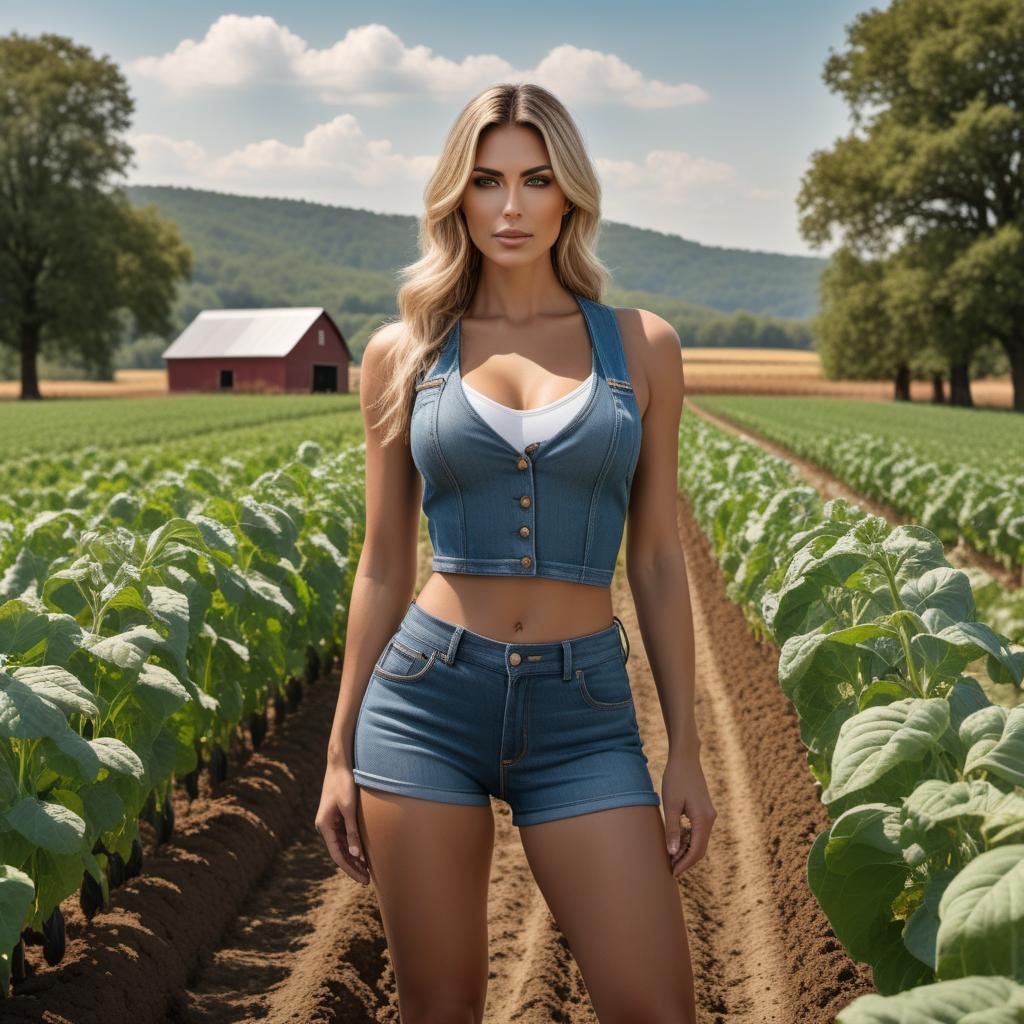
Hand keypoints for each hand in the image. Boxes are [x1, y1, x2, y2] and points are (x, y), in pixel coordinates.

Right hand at [314, 759, 369, 885]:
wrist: (339, 764)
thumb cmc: (344, 784)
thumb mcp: (349, 808)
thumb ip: (352, 831)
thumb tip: (355, 855)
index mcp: (325, 826)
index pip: (337, 855)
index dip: (350, 869)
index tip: (362, 879)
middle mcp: (325, 826)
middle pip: (339, 853)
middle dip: (352, 867)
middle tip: (366, 880)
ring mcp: (330, 822)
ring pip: (341, 846)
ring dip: (353, 858)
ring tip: (366, 871)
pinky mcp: (337, 817)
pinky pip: (344, 837)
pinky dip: (352, 846)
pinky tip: (362, 854)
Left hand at [661, 748, 714, 876]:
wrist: (685, 757)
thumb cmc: (675, 779)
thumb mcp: (670, 804)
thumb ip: (672, 829)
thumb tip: (673, 853)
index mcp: (703, 819)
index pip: (696, 851)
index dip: (685, 864)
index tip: (672, 873)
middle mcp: (710, 819)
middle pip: (700, 848)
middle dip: (686, 860)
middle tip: (670, 869)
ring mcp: (708, 814)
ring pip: (699, 840)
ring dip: (686, 850)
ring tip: (670, 858)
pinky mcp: (703, 809)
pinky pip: (698, 830)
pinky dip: (688, 839)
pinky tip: (675, 841)